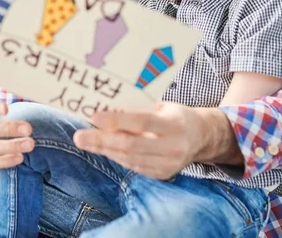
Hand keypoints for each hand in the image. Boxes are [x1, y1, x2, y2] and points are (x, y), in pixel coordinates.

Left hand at [73, 102, 230, 179]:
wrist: (202, 138)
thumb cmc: (175, 116)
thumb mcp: (161, 107)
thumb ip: (137, 111)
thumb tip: (103, 110)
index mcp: (174, 124)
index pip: (141, 123)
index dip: (116, 121)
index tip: (93, 117)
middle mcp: (173, 147)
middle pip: (131, 145)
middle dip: (102, 141)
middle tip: (79, 136)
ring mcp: (169, 164)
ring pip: (129, 158)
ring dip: (104, 150)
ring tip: (85, 141)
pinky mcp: (162, 174)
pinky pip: (133, 166)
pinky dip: (116, 156)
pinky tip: (103, 148)